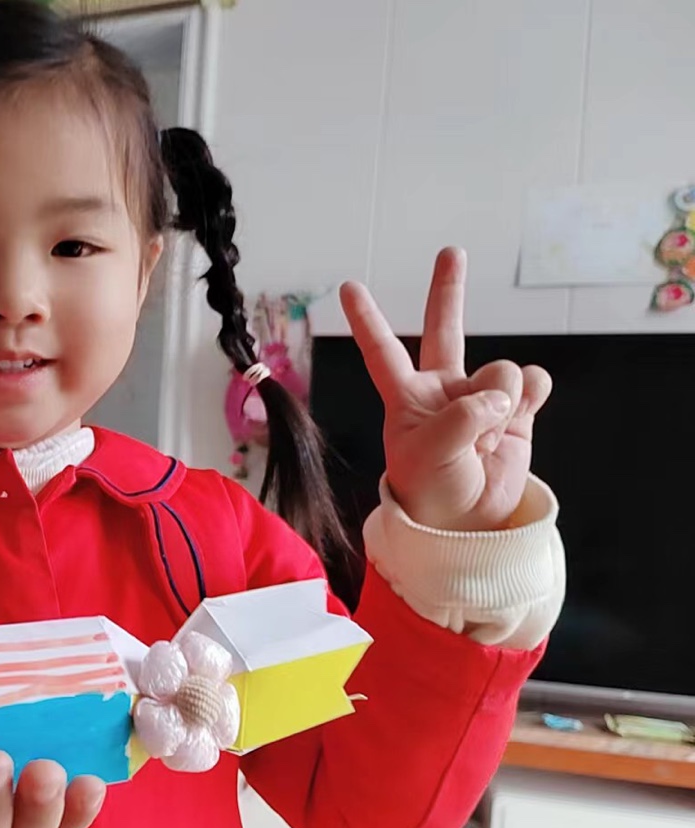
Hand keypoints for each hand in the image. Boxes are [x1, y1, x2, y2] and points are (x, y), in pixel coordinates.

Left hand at [340, 248, 552, 530]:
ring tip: (485, 440)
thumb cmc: (432, 492)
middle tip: (450, 251)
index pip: (382, 350)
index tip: (347, 286)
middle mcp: (442, 389)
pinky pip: (532, 382)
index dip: (366, 319)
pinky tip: (519, 415)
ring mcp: (480, 396)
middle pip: (444, 328)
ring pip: (500, 371)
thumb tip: (503, 393)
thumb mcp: (431, 455)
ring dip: (499, 404)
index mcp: (407, 397)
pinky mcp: (516, 409)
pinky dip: (531, 396)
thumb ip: (464, 416)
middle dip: (448, 289)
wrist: (468, 525)